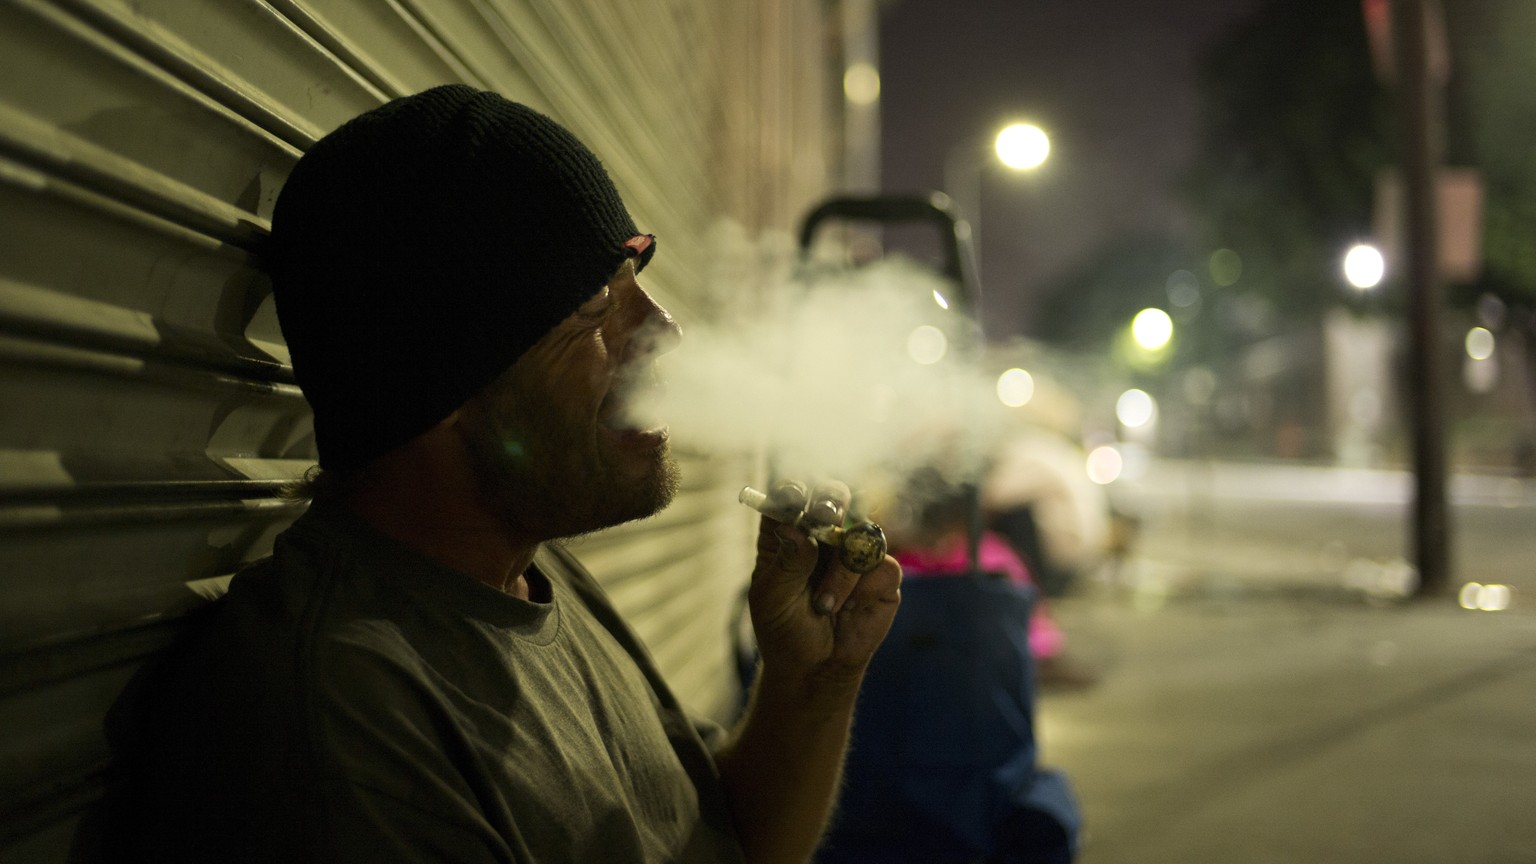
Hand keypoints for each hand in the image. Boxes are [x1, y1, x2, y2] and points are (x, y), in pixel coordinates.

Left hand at [746, 480, 901, 692]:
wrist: (815, 667)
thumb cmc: (785, 629)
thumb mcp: (774, 598)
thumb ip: (787, 562)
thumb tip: (794, 528)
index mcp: (786, 532)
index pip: (790, 495)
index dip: (794, 490)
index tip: (796, 497)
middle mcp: (821, 534)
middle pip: (831, 494)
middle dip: (831, 501)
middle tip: (826, 515)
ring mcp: (853, 551)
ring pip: (859, 533)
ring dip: (840, 571)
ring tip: (823, 604)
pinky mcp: (880, 574)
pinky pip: (881, 565)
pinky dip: (859, 589)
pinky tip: (846, 609)